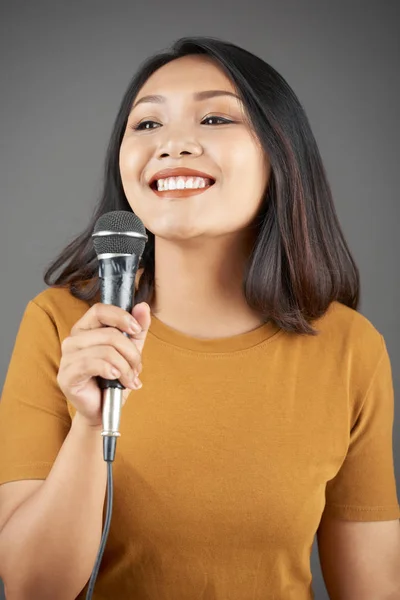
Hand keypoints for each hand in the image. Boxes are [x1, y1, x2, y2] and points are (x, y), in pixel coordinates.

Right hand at [57, 302, 150, 427]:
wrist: (103, 410)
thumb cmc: (114, 379)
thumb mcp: (130, 351)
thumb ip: (137, 329)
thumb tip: (143, 306)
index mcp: (85, 329)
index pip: (100, 310)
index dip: (121, 316)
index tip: (137, 329)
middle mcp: (73, 340)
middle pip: (109, 333)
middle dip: (131, 352)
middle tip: (137, 367)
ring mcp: (67, 358)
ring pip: (105, 350)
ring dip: (125, 366)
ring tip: (130, 379)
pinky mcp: (66, 376)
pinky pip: (93, 364)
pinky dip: (112, 371)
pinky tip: (117, 380)